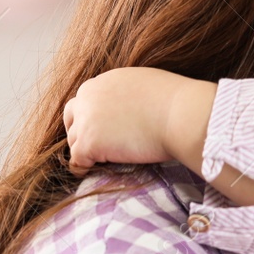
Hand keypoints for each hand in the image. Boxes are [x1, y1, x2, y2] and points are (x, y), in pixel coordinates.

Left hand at [62, 66, 212, 174]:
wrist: (181, 114)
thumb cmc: (175, 101)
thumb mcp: (143, 84)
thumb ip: (125, 93)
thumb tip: (127, 108)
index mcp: (103, 81)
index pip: (85, 99)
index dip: (93, 115)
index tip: (104, 128)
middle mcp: (88, 96)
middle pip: (72, 117)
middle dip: (80, 131)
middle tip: (95, 146)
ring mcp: (86, 120)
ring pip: (74, 140)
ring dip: (85, 150)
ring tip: (101, 160)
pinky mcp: (89, 143)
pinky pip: (76, 160)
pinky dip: (82, 167)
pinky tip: (91, 171)